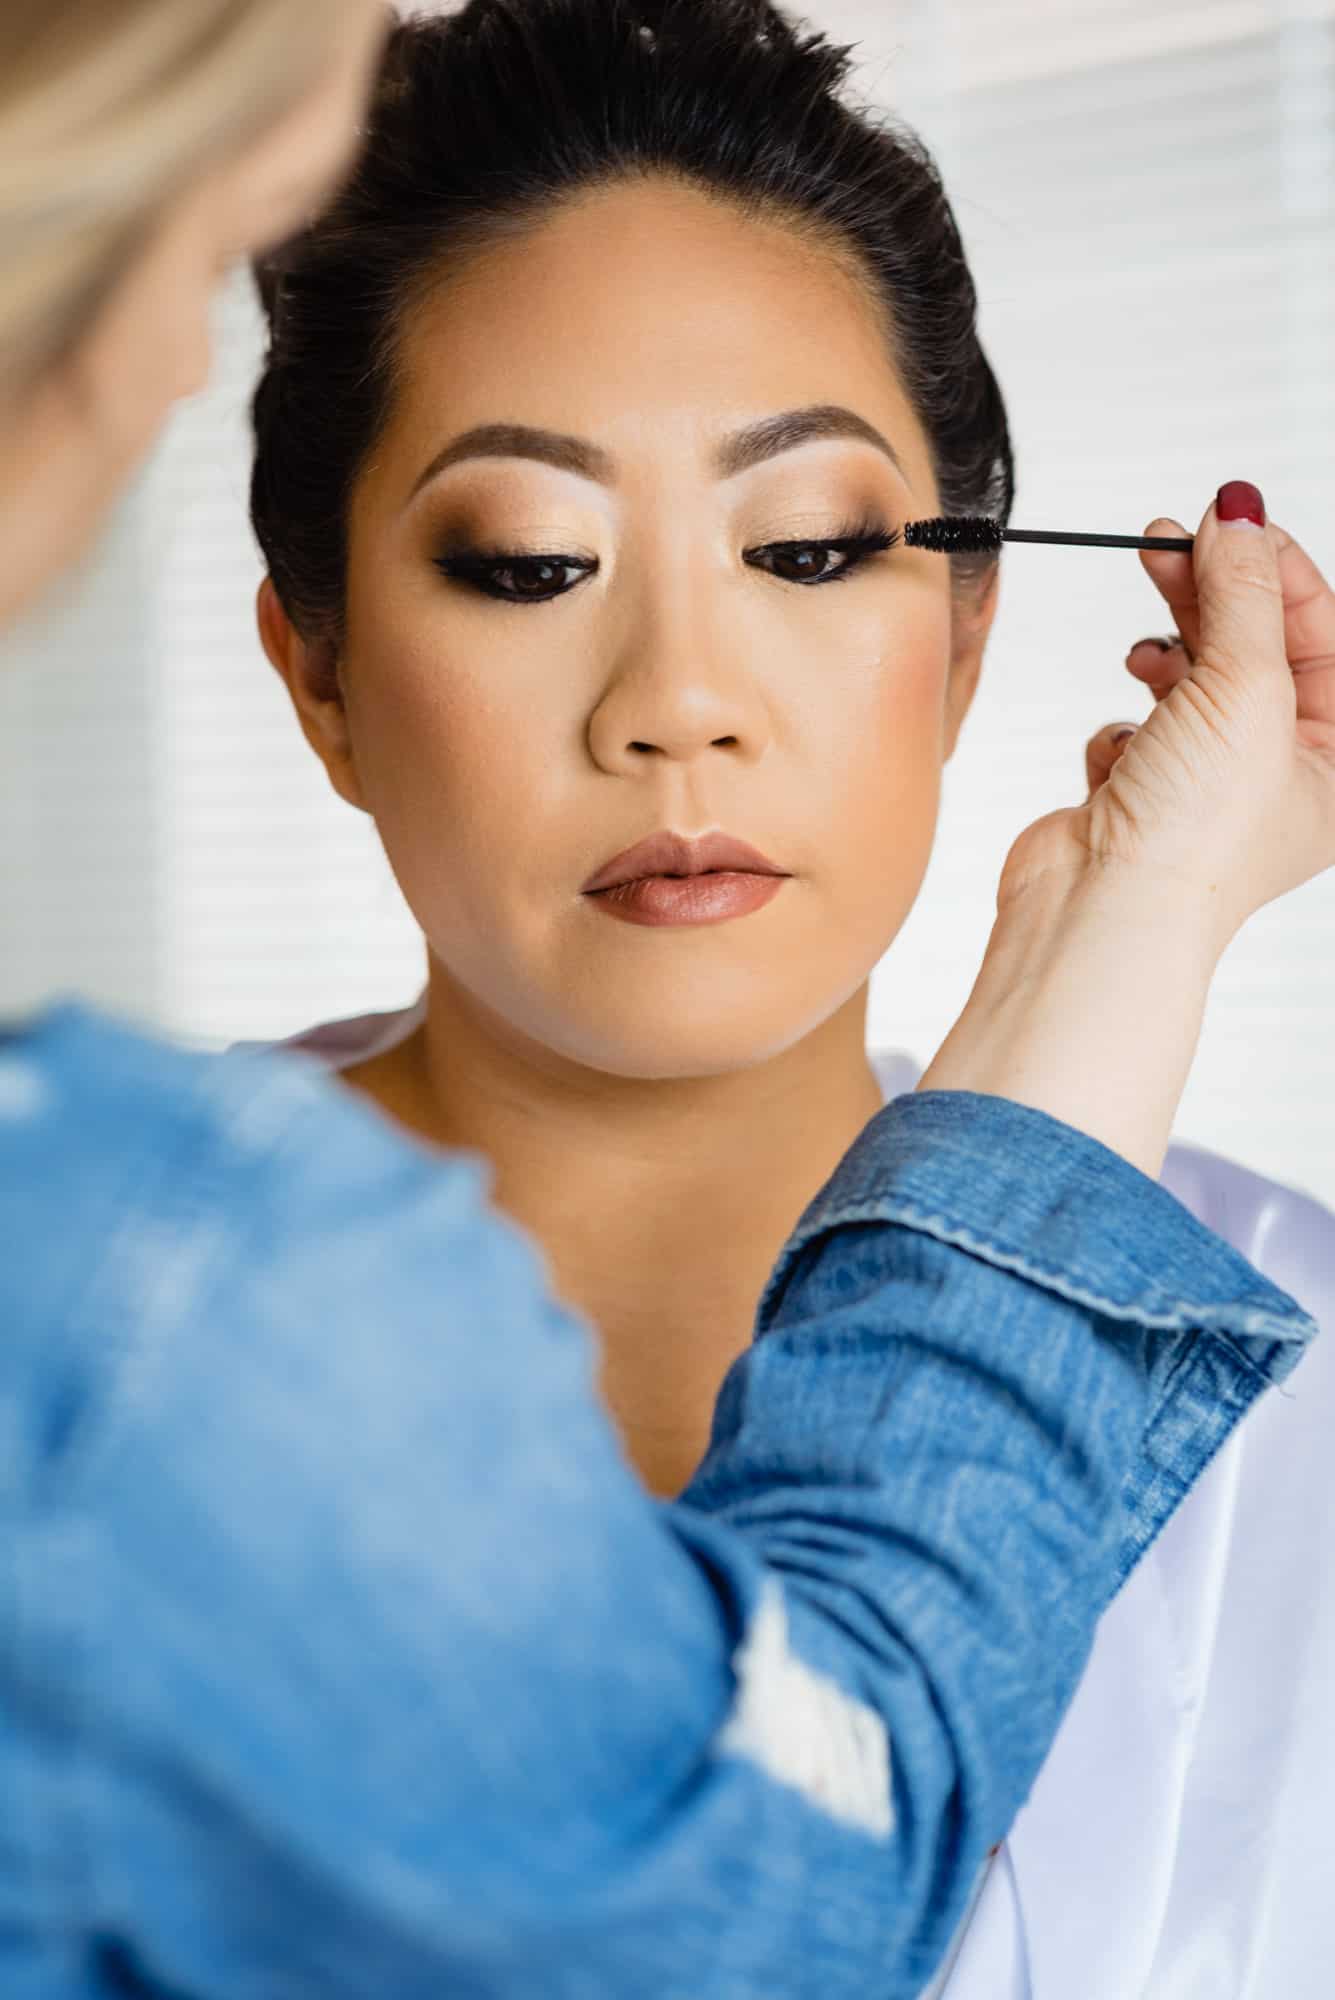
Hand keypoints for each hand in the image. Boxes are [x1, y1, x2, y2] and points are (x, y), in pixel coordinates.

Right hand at [1000, 482, 1334, 948]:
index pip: (1325, 634)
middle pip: (1257, 649)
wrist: (1097, 913)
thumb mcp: (1246, 687)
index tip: (1229, 518)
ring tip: (1143, 655)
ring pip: (1195, 683)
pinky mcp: (1146, 798)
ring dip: (1167, 660)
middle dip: (1213, 596)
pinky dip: (1125, 730)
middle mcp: (1282, 775)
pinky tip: (1123, 755)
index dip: (1279, 569)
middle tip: (1166, 543)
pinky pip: (1141, 730)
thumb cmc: (1194, 837)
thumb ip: (1244, 592)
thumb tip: (1238, 514)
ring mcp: (1210, 787)